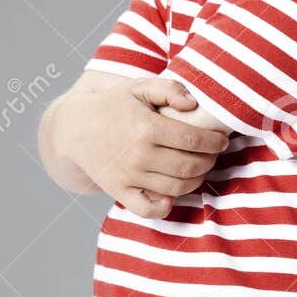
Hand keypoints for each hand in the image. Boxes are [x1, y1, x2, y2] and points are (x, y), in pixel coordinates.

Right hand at [54, 77, 230, 217]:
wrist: (74, 129)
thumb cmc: (114, 106)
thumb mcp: (139, 87)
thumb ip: (170, 89)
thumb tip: (193, 104)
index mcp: (146, 127)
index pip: (194, 141)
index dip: (215, 142)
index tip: (221, 140)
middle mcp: (138, 154)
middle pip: (189, 166)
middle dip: (209, 161)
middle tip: (212, 154)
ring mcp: (128, 176)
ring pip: (176, 187)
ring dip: (195, 180)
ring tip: (198, 168)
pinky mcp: (119, 192)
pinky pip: (148, 209)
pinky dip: (166, 206)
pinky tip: (173, 192)